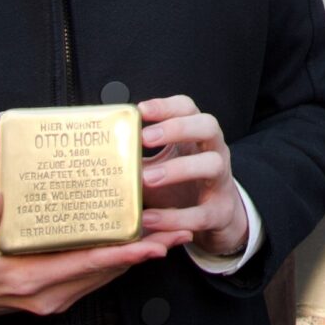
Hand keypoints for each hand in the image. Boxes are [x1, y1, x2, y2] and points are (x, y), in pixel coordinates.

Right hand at [0, 188, 191, 324]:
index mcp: (28, 278)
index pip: (82, 264)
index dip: (118, 253)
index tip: (148, 243)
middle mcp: (49, 294)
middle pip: (104, 271)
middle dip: (141, 253)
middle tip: (175, 231)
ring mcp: (56, 298)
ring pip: (104, 276)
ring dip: (136, 258)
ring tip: (168, 235)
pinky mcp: (59, 296)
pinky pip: (96, 278)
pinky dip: (118, 262)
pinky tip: (138, 246)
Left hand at [139, 95, 248, 257]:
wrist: (215, 217)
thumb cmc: (180, 184)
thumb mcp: (161, 163)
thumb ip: (139, 155)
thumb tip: (103, 148)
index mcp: (196, 135)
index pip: (187, 108)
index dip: (166, 106)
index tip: (140, 110)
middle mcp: (214, 151)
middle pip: (208, 126)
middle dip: (177, 128)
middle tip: (145, 138)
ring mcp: (221, 181)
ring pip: (212, 164)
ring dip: (178, 169)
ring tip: (147, 178)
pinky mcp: (220, 212)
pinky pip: (201, 213)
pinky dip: (174, 217)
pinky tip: (149, 218)